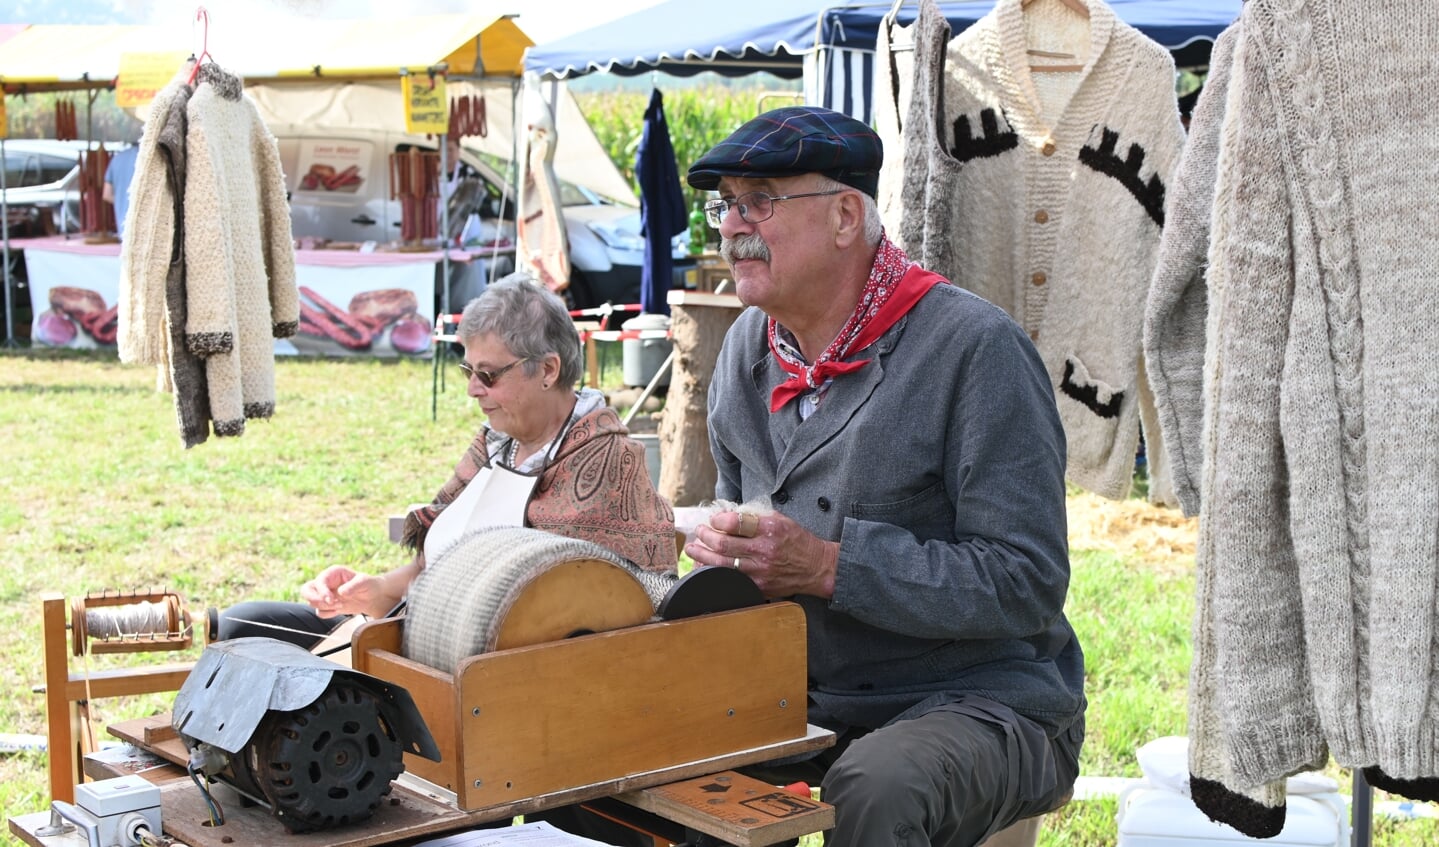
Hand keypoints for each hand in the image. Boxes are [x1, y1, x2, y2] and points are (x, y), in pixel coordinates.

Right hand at [300, 565, 380, 618]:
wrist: (373, 597)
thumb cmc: (368, 585)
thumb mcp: (364, 582)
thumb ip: (353, 586)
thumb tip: (341, 593)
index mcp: (333, 573)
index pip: (319, 581)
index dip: (322, 591)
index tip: (331, 600)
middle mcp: (326, 582)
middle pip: (306, 590)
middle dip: (314, 599)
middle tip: (329, 604)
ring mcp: (325, 594)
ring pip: (311, 602)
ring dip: (324, 607)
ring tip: (340, 606)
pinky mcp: (327, 605)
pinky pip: (319, 612)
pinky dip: (327, 614)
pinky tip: (339, 610)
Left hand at [686, 510, 838, 599]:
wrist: (816, 568)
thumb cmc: (797, 541)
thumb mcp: (779, 519)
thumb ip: (754, 516)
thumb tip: (726, 515)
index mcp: (769, 529)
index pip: (734, 522)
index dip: (717, 519)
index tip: (712, 519)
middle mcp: (763, 551)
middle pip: (722, 544)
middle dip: (704, 536)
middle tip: (698, 532)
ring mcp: (760, 571)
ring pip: (721, 564)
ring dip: (701, 555)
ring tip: (692, 548)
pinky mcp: (759, 586)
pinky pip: (730, 580)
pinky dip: (714, 573)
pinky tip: (705, 567)